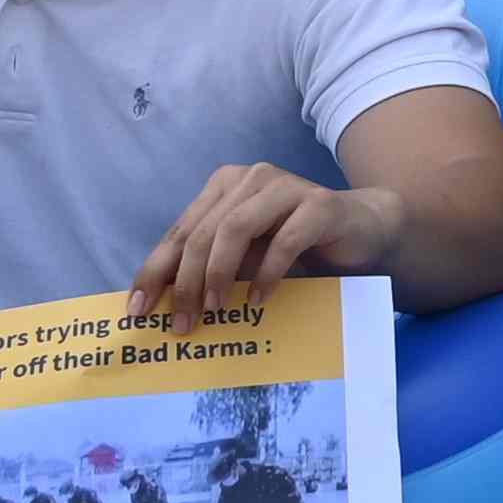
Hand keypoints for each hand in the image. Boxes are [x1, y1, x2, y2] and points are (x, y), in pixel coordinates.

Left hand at [127, 161, 409, 324]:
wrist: (363, 231)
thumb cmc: (297, 246)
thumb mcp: (245, 257)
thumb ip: (210, 267)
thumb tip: (162, 304)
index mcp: (223, 186)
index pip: (179, 232)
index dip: (155, 271)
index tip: (139, 310)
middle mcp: (250, 178)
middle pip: (203, 232)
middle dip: (187, 282)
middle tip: (184, 324)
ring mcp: (286, 187)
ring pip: (235, 228)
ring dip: (219, 274)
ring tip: (218, 310)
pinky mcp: (319, 205)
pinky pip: (284, 238)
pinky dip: (267, 272)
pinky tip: (260, 299)